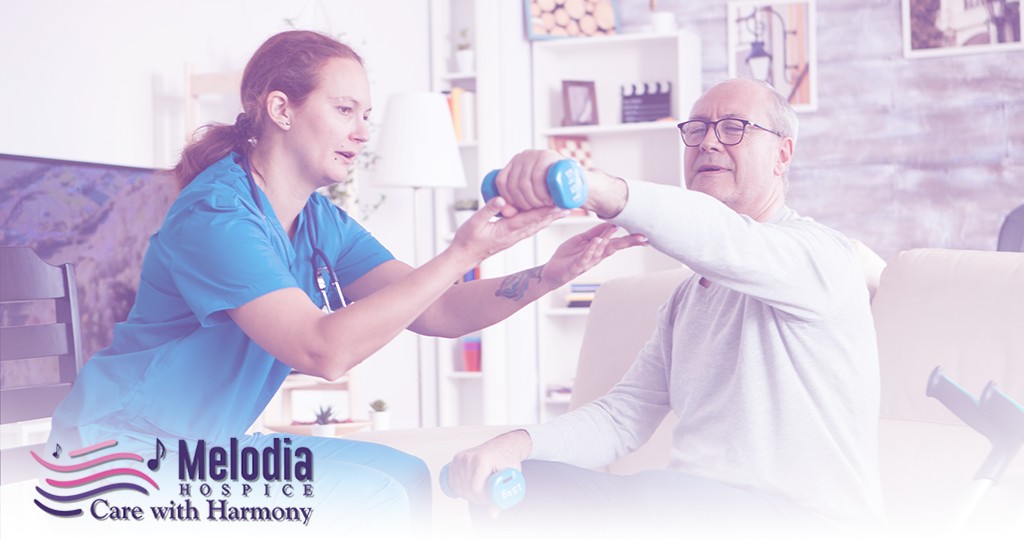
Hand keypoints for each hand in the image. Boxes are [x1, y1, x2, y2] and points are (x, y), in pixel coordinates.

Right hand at [447, 430, 531, 505]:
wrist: (503, 445)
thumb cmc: (507, 460)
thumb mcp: (510, 477)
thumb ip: (502, 498)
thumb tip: (493, 514)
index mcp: (482, 461)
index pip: (475, 488)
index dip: (482, 498)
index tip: (489, 498)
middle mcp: (470, 458)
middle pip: (466, 488)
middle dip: (475, 497)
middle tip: (485, 497)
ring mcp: (462, 457)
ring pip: (458, 485)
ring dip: (466, 493)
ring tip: (478, 492)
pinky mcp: (457, 458)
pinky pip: (452, 479)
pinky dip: (457, 487)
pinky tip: (466, 488)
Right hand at [449, 196, 566, 267]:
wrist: (465, 256)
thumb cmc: (467, 240)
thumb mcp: (474, 223)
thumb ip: (488, 210)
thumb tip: (503, 199)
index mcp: (506, 230)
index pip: (529, 219)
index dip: (545, 211)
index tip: (558, 205)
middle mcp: (514, 235)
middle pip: (538, 223)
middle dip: (553, 214)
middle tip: (569, 206)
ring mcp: (514, 237)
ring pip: (536, 226)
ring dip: (550, 218)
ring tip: (563, 210)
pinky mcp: (512, 236)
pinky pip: (529, 227)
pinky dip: (540, 221)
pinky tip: (546, 216)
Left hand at [492, 150, 561, 217]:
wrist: (578, 184)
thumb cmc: (553, 193)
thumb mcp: (532, 197)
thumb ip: (517, 204)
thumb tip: (505, 212)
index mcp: (515, 163)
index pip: (501, 181)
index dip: (507, 199)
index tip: (520, 209)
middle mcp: (523, 156)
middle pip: (513, 183)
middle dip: (523, 203)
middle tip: (536, 209)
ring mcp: (535, 154)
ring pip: (524, 183)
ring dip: (533, 200)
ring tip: (543, 205)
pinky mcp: (547, 156)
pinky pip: (536, 177)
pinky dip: (541, 193)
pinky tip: (547, 200)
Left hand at [540, 223, 647, 287]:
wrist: (551, 271)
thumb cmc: (568, 256)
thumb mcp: (582, 240)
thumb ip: (595, 232)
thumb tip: (610, 223)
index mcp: (599, 249)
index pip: (617, 242)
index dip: (631, 239)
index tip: (645, 234)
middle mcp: (596, 256)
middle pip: (615, 247)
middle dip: (628, 242)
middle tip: (642, 238)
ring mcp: (587, 261)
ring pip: (600, 250)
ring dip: (607, 239)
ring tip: (615, 228)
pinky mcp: (576, 266)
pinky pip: (585, 256)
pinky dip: (591, 248)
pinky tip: (597, 241)